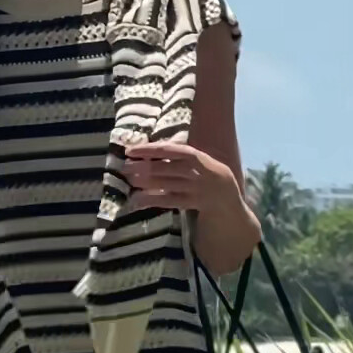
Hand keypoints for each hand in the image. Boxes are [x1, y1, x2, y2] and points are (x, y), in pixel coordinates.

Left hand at [122, 141, 238, 214]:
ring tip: (129, 181)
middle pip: (164, 167)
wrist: (228, 196)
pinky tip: (138, 200)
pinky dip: (152, 200)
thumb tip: (148, 152)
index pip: (167, 150)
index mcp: (195, 156)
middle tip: (124, 167)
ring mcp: (194, 188)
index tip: (130, 151)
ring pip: (165, 184)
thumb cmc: (208, 174)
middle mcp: (195, 170)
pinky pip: (169, 201)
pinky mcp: (192, 203)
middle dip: (142, 167)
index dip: (147, 150)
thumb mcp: (199, 160)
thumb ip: (178, 156)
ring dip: (145, 183)